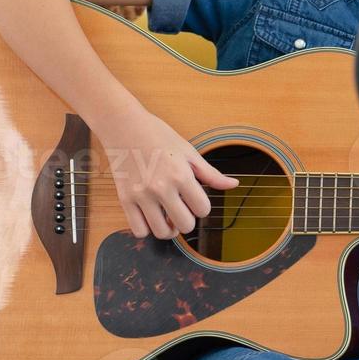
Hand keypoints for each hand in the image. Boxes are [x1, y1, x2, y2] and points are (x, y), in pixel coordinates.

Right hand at [103, 106, 238, 239]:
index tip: (195, 200)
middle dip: (188, 221)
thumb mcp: (189, 152)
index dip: (202, 207)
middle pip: (185, 225)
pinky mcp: (125, 199)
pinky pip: (139, 230)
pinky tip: (151, 216)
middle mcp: (162, 188)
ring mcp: (142, 195)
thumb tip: (234, 185)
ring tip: (168, 217)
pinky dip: (147, 229)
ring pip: (161, 233)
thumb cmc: (158, 136)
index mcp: (181, 175)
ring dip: (169, 229)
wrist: (125, 126)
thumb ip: (210, 174)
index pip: (203, 210)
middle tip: (183, 211)